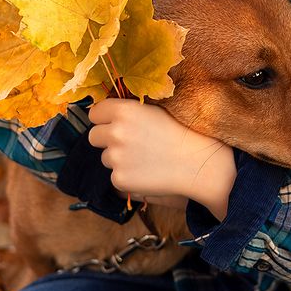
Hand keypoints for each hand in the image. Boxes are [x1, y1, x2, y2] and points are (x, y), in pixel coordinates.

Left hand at [88, 98, 236, 219]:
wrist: (197, 162)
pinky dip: (127, 175)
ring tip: (145, 157)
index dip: (104, 118)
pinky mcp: (119, 179)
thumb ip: (129, 111)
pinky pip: (115, 175)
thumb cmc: (181, 132)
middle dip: (107, 139)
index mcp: (124, 111)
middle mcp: (115, 133)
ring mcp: (115, 158)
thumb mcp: (154, 110)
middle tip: (129, 142)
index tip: (112, 122)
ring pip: (105, 157)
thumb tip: (109, 114)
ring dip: (118, 158)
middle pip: (94, 136)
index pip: (95, 113)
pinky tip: (147, 171)